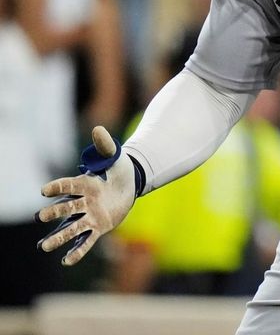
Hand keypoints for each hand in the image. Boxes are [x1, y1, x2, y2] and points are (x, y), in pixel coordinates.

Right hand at [37, 126, 138, 265]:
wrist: (129, 185)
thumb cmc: (118, 169)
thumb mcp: (115, 157)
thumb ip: (106, 146)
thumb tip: (98, 129)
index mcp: (85, 184)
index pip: (69, 186)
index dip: (58, 187)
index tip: (44, 190)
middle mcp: (83, 202)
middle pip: (66, 208)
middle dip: (54, 213)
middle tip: (40, 217)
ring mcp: (89, 216)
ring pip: (71, 228)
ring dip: (58, 238)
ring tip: (44, 247)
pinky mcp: (98, 227)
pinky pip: (86, 241)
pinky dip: (77, 251)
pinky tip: (67, 261)